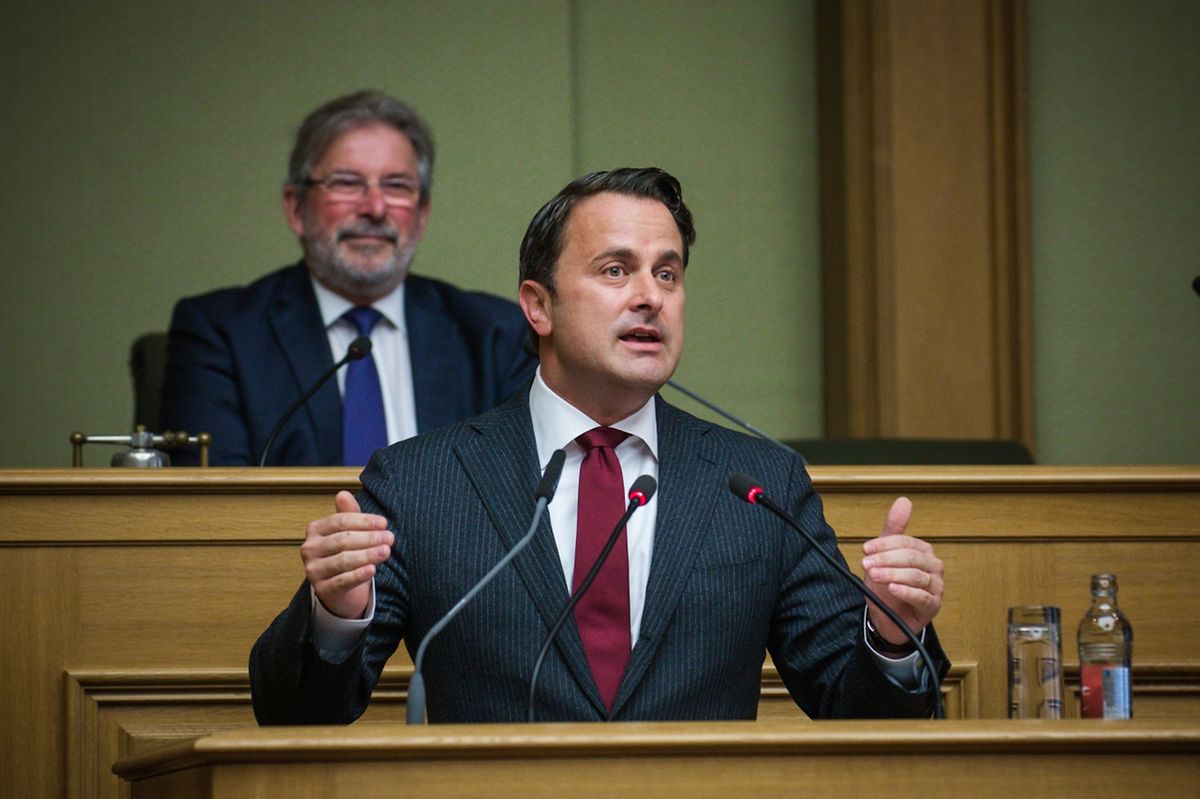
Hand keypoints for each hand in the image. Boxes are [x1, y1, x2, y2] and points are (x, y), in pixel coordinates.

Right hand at [300, 491, 393, 619]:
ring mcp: (314, 570)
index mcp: (316, 529)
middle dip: (369, 538)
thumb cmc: (346, 553)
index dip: (364, 521)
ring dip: (367, 555)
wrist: (341, 589)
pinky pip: (342, 581)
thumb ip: (348, 514)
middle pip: (342, 540)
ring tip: (386, 551)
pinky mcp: (322, 589)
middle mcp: (310, 548)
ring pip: (343, 560)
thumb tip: (343, 493)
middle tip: (390, 538)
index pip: (340, 521)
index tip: (384, 523)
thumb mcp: (349, 532)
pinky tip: (372, 570)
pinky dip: (358, 575)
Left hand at [860, 497, 943, 643]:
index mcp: (923, 551)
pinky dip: (906, 592)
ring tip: (875, 576)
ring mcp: (936, 586)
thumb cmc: (888, 585)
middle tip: (866, 564)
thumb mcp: (884, 556)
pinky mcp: (933, 605)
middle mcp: (933, 567)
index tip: (865, 549)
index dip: (884, 544)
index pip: (905, 542)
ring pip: (916, 576)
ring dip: (892, 574)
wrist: (887, 617)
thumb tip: (904, 501)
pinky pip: (922, 597)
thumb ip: (893, 530)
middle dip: (886, 559)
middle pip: (911, 557)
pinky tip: (893, 588)